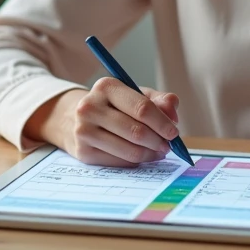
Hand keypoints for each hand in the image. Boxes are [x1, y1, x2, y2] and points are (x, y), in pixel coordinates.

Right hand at [27, 79, 180, 166]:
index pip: (142, 108)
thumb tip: (173, 112)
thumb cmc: (114, 106)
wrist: (75, 118)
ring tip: (158, 151)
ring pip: (129, 150)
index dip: (162, 123)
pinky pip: (119, 162)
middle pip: (136, 131)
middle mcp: (90, 107)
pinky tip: (141, 155)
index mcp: (106, 86)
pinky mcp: (83, 152)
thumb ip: (159, 101)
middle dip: (158, 141)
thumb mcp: (135, 95)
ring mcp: (84, 131)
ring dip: (150, 154)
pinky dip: (136, 161)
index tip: (174, 132)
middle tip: (168, 146)